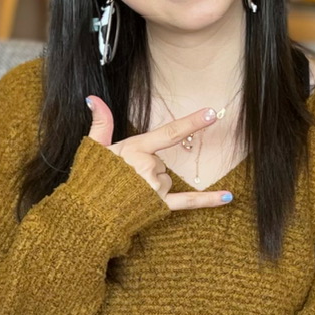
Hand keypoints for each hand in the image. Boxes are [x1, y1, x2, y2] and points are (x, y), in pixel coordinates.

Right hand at [85, 96, 234, 210]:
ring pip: (166, 180)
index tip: (212, 112)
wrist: (85, 216)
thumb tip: (93, 98)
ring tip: (128, 193)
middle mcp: (148, 168)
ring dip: (153, 185)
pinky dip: (208, 200)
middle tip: (123, 179)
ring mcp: (155, 188)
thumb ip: (100, 122)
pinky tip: (228, 196)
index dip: (192, 122)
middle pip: (161, 163)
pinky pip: (188, 201)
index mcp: (135, 150)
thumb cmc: (88, 181)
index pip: (169, 133)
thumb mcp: (93, 148)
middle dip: (146, 169)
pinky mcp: (159, 207)